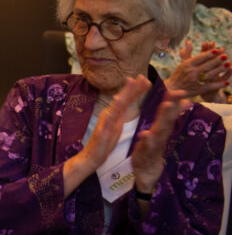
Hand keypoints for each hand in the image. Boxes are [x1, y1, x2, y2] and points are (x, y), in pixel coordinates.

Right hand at [63, 76, 150, 195]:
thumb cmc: (103, 145)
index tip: (144, 80)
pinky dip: (116, 107)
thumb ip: (119, 116)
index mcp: (113, 114)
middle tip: (143, 76)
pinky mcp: (103, 128)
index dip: (135, 90)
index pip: (126, 100)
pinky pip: (110, 117)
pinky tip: (120, 100)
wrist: (91, 158)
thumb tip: (123, 107)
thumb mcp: (115, 127)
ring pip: (117, 104)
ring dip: (125, 92)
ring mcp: (105, 120)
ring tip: (133, 82)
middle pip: (122, 98)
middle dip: (133, 87)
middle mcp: (109, 114)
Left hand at [131, 88, 186, 195]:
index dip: (174, 102)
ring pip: (160, 132)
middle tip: (175, 95)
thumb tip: (182, 103)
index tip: (180, 91)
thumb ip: (168, 117)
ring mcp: (154, 146)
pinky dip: (146, 140)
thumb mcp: (160, 132)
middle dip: (172, 108)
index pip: (169, 114)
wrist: (147, 172)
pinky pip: (146, 147)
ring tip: (166, 107)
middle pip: (167, 121)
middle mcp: (160, 136)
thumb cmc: (152, 148)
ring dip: (163, 120)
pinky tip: (145, 133)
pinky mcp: (145, 154)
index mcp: (162, 129)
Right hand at [165, 41, 228, 99]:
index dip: (209, 54)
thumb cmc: (178, 74)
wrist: (173, 89)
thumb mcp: (182, 63)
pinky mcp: (199, 89)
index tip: (217, 50)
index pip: (200, 58)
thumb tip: (189, 41)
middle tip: (225, 55)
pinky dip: (219, 84)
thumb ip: (187, 52)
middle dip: (217, 60)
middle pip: (207, 65)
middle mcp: (191, 72)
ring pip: (210, 75)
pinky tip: (227, 82)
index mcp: (187, 65)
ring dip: (220, 70)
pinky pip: (211, 86)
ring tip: (228, 64)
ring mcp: (196, 81)